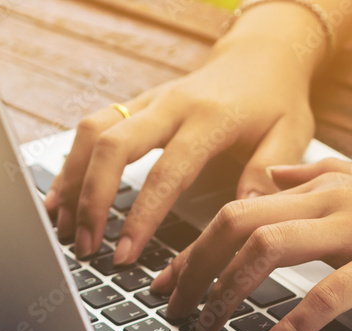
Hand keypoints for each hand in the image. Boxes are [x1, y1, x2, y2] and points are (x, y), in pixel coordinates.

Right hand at [43, 36, 315, 263]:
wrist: (262, 55)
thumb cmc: (278, 101)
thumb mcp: (292, 136)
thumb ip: (269, 174)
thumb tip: (244, 216)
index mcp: (210, 119)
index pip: (166, 173)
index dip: (141, 217)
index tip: (125, 254)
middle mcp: (171, 104)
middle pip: (112, 146)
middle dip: (91, 200)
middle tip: (85, 247)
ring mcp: (148, 101)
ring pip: (92, 132)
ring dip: (72, 182)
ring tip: (64, 230)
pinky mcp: (136, 105)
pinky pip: (92, 128)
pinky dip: (71, 164)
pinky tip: (60, 199)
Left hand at [153, 159, 351, 330]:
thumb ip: (317, 181)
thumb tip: (272, 179)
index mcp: (323, 188)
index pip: (238, 210)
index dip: (193, 248)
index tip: (166, 283)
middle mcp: (332, 199)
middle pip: (237, 224)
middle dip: (195, 270)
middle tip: (175, 313)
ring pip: (269, 249)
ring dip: (229, 293)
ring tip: (208, 330)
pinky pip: (328, 293)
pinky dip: (291, 325)